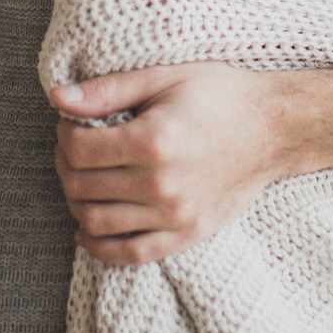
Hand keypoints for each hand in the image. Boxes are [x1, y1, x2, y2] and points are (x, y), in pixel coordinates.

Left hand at [51, 63, 292, 265]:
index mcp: (153, 141)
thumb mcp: (163, 77)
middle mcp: (161, 184)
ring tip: (87, 179)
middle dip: (66, 165)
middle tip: (76, 148)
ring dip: (77, 202)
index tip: (74, 124)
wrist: (274, 128)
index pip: (78, 151)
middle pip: (81, 187)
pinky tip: (89, 229)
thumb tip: (57, 99)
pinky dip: (99, 246)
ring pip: (95, 223)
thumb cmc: (220, 95)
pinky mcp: (187, 234)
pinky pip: (129, 255)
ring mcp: (175, 216)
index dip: (65, 135)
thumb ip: (107, 90)